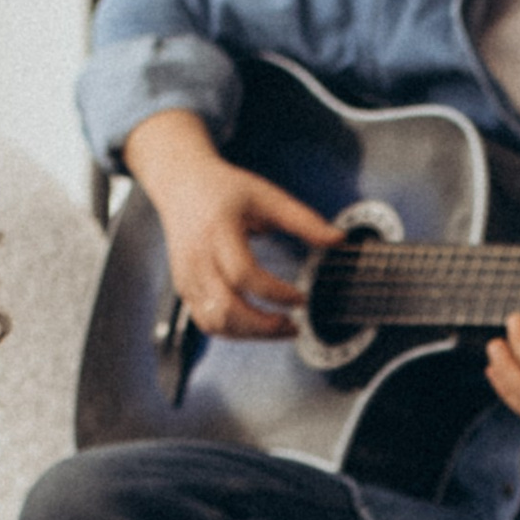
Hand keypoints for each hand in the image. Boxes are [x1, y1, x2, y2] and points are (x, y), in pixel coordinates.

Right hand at [127, 113, 338, 339]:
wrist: (181, 185)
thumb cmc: (226, 189)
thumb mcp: (267, 196)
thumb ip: (303, 220)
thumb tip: (339, 240)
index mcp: (218, 230)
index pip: (244, 274)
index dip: (275, 293)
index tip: (302, 298)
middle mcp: (197, 257)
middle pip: (226, 308)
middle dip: (263, 326)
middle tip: (294, 326)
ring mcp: (187, 276)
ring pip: (215, 322)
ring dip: (251, 334)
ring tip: (281, 328)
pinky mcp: (183, 289)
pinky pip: (207, 322)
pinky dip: (234, 332)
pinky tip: (258, 325)